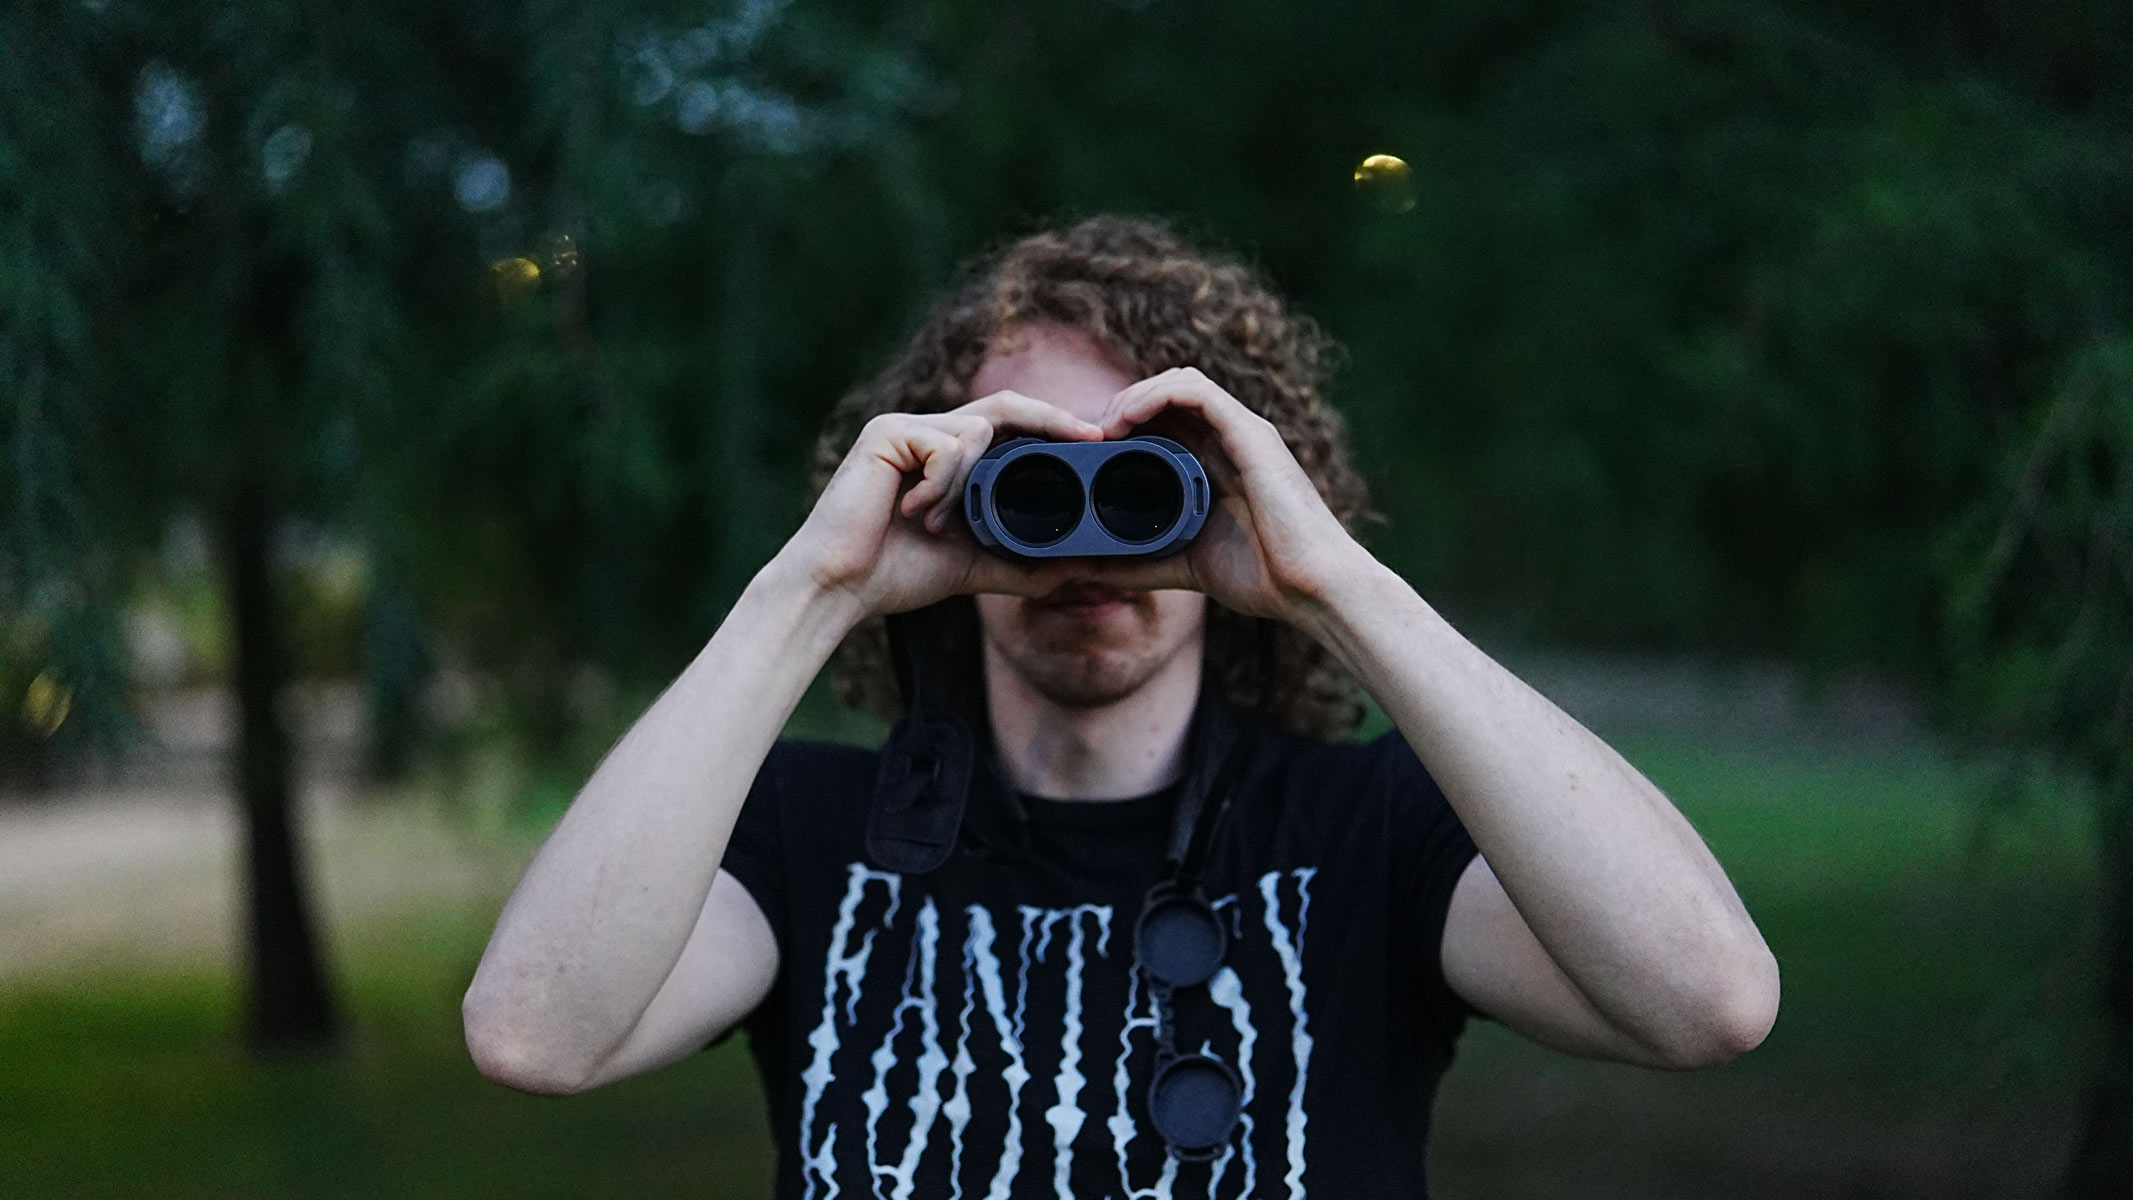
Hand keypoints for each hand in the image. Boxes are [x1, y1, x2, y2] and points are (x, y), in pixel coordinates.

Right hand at [782, 391, 1105, 618]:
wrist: (840, 588)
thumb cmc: (896, 574)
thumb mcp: (973, 565)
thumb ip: (1020, 562)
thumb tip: (1078, 570)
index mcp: (946, 455)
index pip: (1009, 424)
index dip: (1052, 426)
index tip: (1095, 441)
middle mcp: (925, 431)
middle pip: (1002, 406)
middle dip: (1051, 419)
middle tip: (1090, 437)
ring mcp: (904, 427)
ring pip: (976, 431)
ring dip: (969, 484)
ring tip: (935, 522)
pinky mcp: (885, 434)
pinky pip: (945, 447)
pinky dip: (943, 485)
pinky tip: (915, 513)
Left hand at [1087, 367, 1367, 620]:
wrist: (1311, 588)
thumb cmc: (1263, 578)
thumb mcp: (1183, 566)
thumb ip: (1137, 564)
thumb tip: (1083, 569)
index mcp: (1216, 463)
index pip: (1164, 419)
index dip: (1122, 424)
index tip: (1087, 452)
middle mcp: (1230, 439)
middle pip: (1167, 394)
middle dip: (1121, 406)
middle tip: (1088, 439)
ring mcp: (1242, 433)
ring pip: (1179, 382)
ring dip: (1134, 395)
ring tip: (1103, 428)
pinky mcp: (1251, 434)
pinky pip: (1196, 391)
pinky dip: (1156, 395)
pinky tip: (1127, 420)